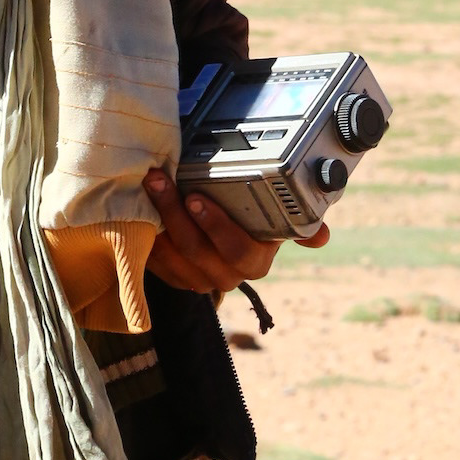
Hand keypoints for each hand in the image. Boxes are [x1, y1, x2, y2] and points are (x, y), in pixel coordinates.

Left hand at [144, 167, 328, 294]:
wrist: (222, 244)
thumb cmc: (250, 222)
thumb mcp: (275, 220)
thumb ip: (298, 224)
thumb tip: (323, 236)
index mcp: (254, 261)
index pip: (237, 251)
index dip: (216, 226)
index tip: (196, 197)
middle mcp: (225, 275)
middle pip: (196, 250)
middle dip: (175, 213)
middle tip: (161, 180)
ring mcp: (195, 279)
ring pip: (171, 254)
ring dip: (155, 218)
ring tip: (148, 184)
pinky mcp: (171, 277)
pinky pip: (154, 260)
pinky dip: (144, 234)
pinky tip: (136, 207)